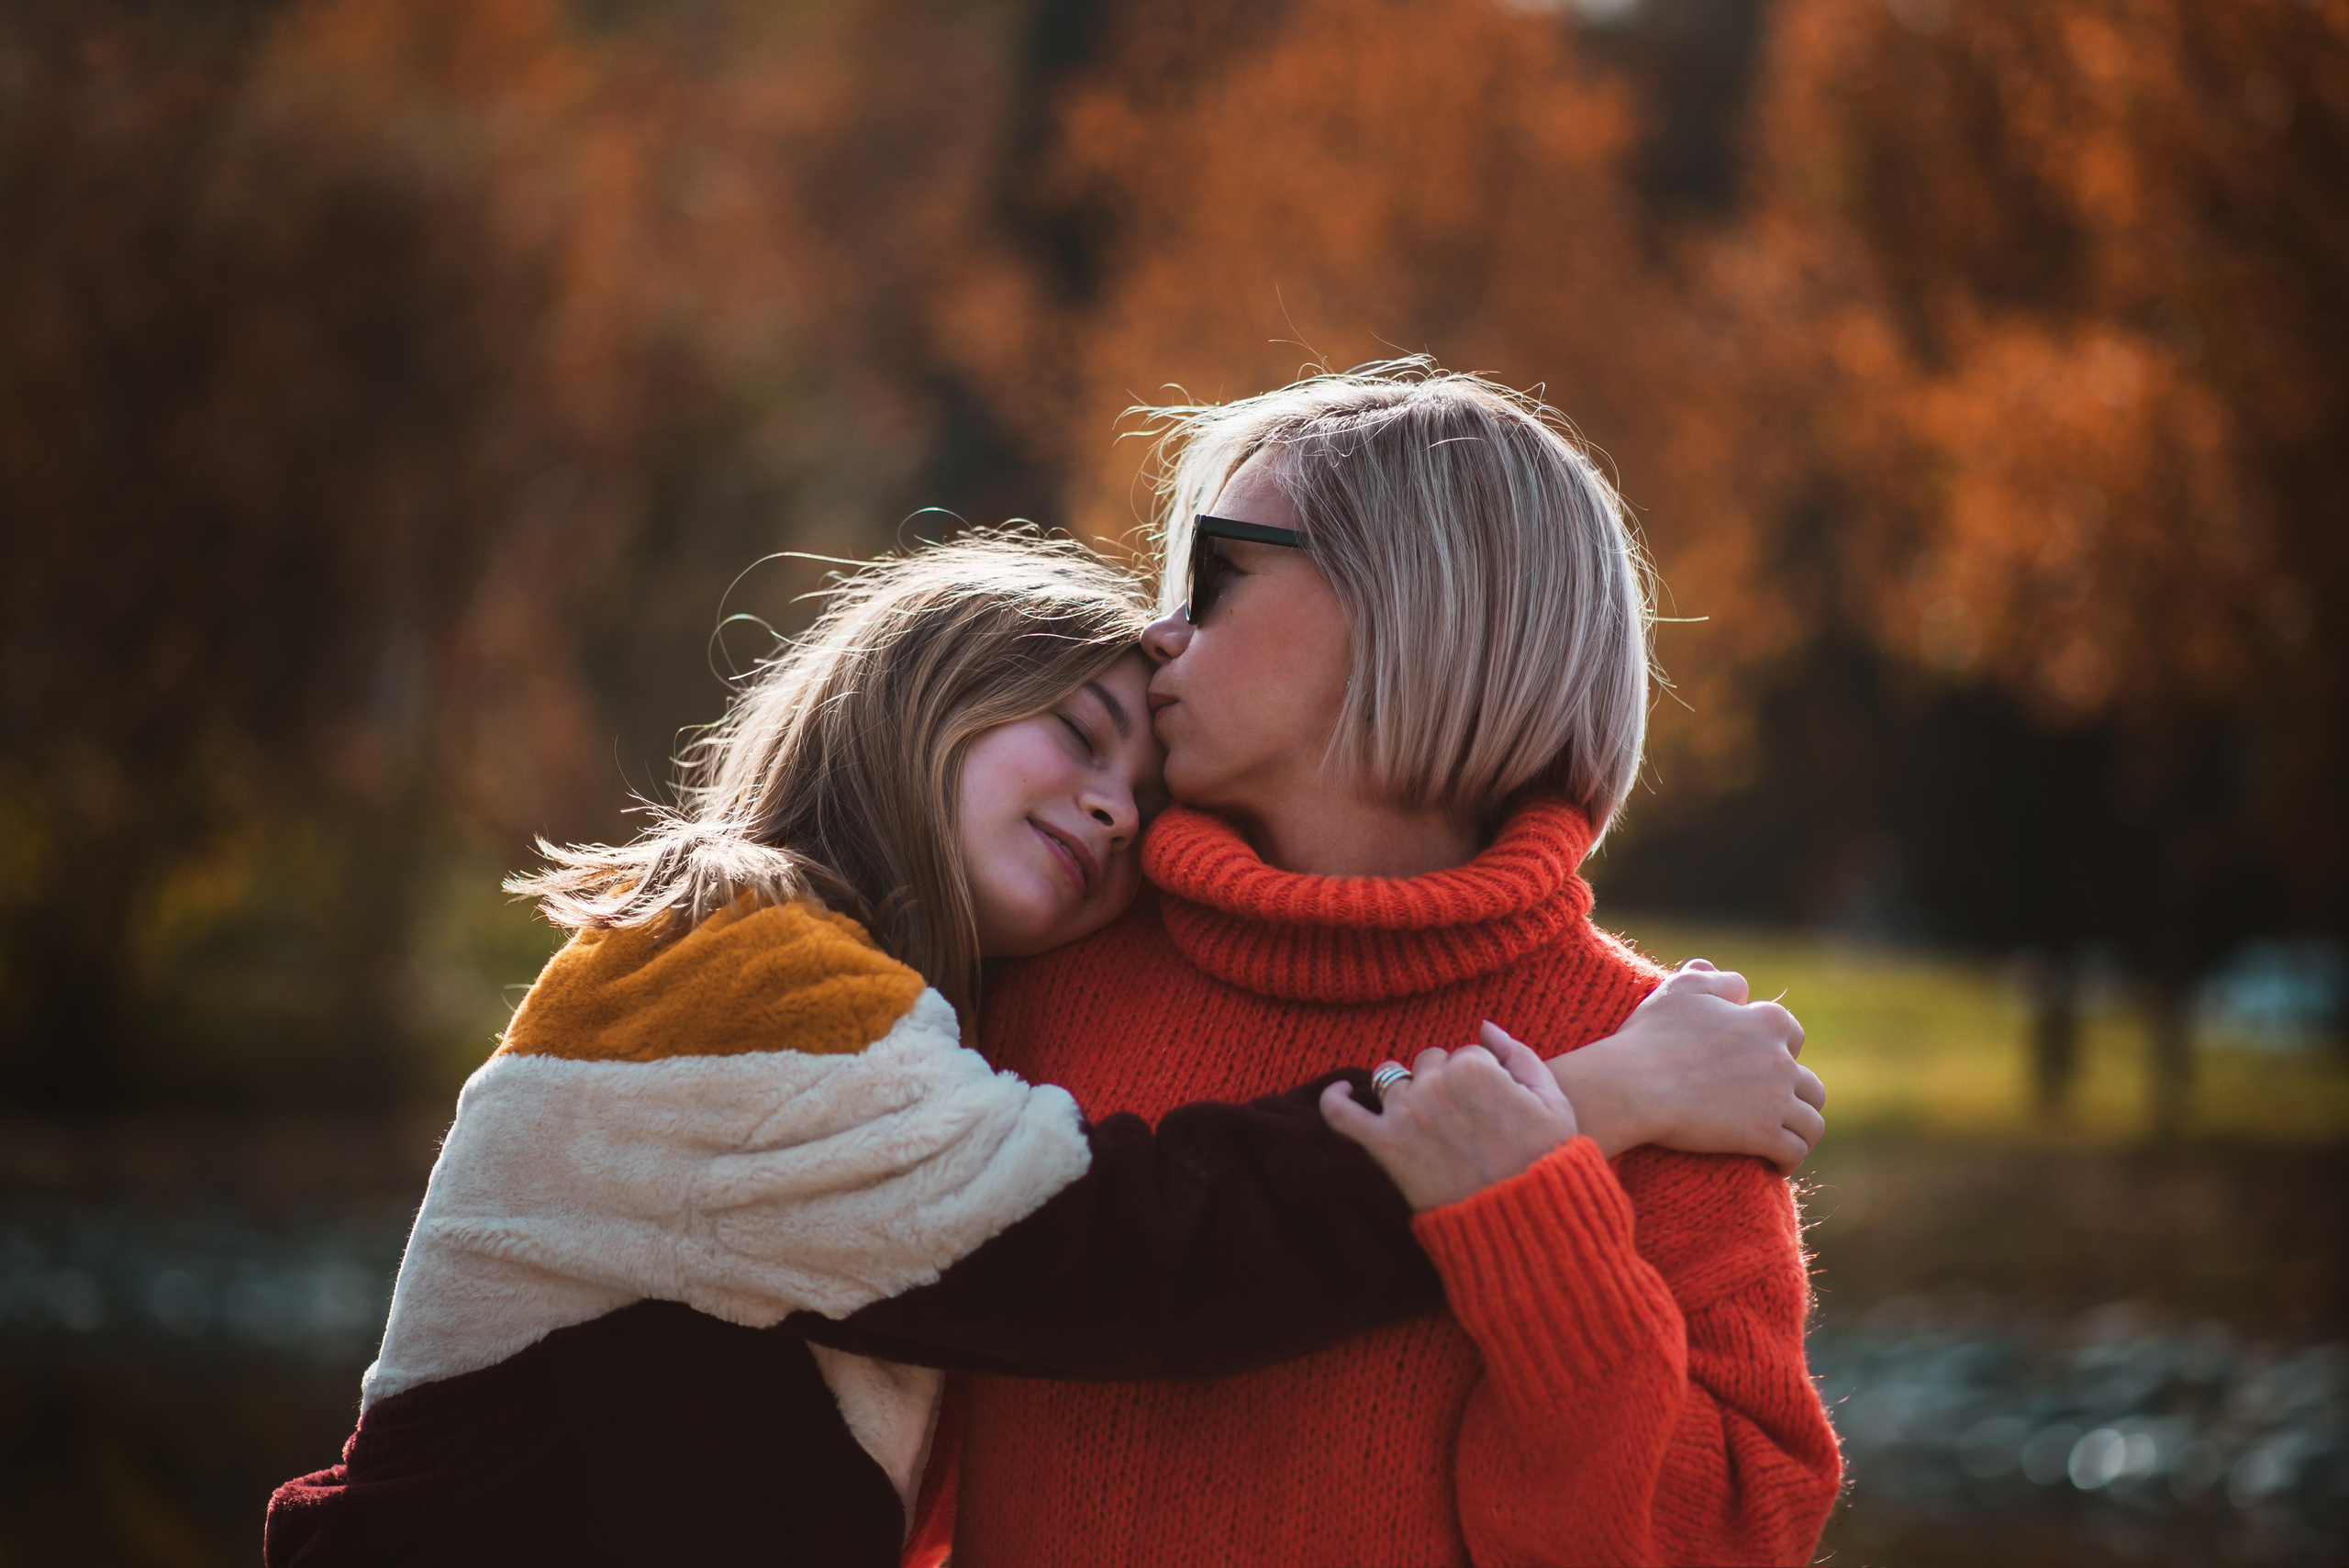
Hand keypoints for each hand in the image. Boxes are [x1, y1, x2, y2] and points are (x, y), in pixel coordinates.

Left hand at [1320, 1036, 1580, 1211]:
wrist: (1523, 1222)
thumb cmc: (1545, 1161)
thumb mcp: (1552, 1099)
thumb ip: (1517, 1053)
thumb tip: (1484, 1026)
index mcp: (1475, 1067)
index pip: (1467, 1053)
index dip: (1481, 1078)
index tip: (1492, 1107)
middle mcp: (1434, 1083)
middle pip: (1429, 1063)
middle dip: (1444, 1081)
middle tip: (1463, 1119)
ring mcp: (1405, 1114)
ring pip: (1392, 1080)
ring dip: (1404, 1090)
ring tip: (1424, 1116)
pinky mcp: (1383, 1147)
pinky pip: (1342, 1114)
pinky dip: (1335, 1099)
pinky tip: (1340, 1092)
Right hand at [1543, 960, 1824, 1172]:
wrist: (1634, 1084)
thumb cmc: (1652, 1035)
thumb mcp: (1681, 990)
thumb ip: (1715, 979)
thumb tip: (1738, 986)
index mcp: (1767, 1021)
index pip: (1792, 1035)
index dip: (1778, 1050)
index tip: (1757, 1065)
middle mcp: (1780, 1058)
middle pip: (1810, 1083)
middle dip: (1796, 1096)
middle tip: (1770, 1108)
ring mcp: (1776, 1099)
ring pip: (1811, 1122)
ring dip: (1799, 1132)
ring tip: (1780, 1140)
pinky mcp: (1764, 1135)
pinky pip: (1795, 1152)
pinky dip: (1788, 1160)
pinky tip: (1773, 1163)